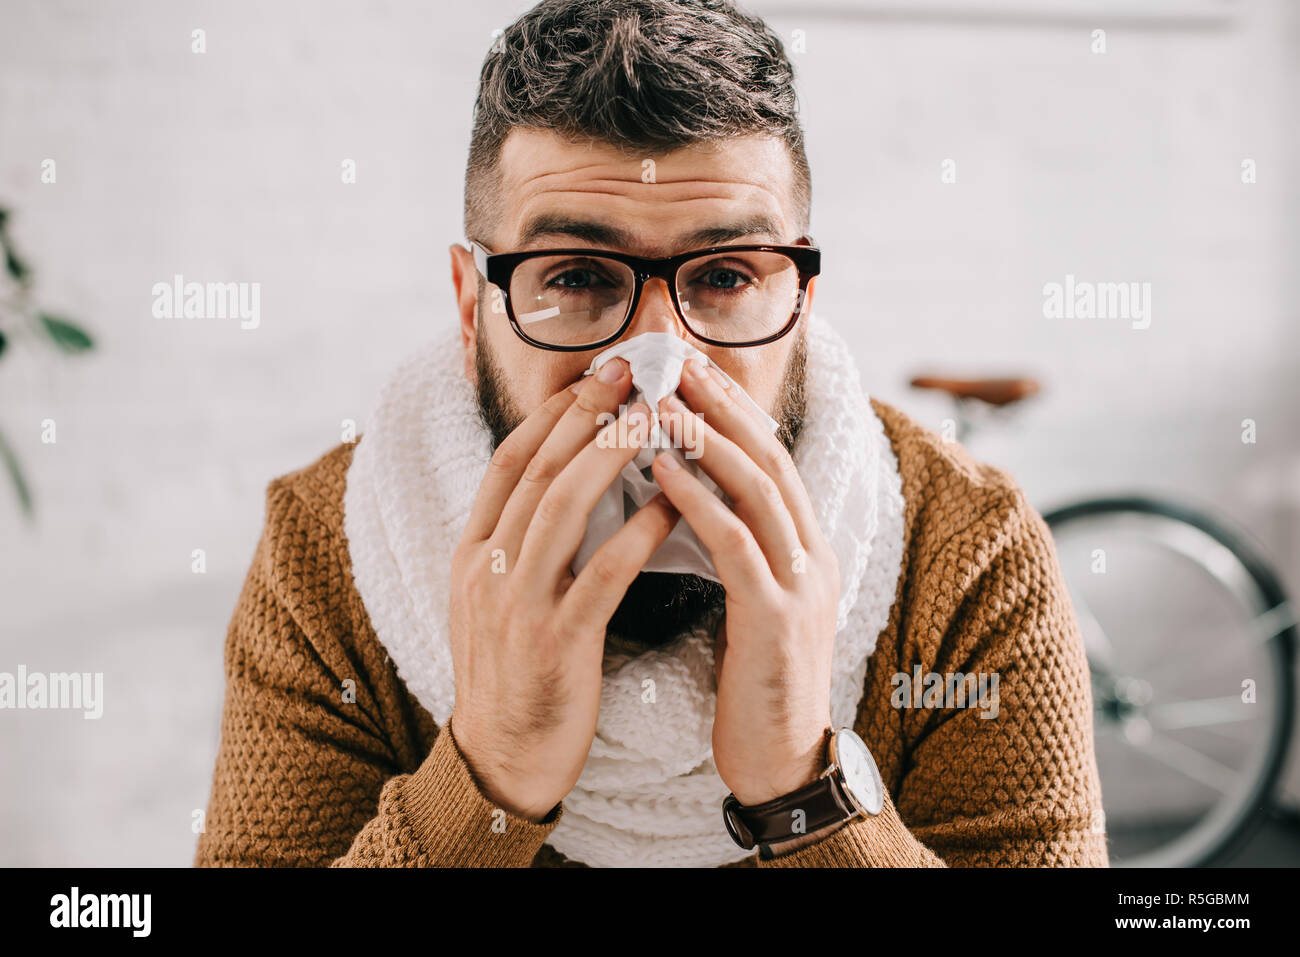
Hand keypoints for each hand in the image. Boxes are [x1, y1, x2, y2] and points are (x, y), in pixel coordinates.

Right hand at [449, 357, 680, 820]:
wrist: (499, 762)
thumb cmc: (513, 677)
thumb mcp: (495, 601)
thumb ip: (520, 544)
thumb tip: (563, 485)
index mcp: (472, 553)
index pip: (509, 463)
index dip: (551, 413)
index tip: (594, 376)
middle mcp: (486, 569)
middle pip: (536, 470)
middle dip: (584, 413)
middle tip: (629, 370)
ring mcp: (515, 605)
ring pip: (561, 508)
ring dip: (610, 455)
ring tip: (653, 416)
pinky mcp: (555, 642)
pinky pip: (601, 574)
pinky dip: (637, 532)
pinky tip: (671, 505)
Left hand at [652, 357, 838, 806]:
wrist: (782, 761)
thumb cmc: (754, 682)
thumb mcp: (752, 602)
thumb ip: (735, 547)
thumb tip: (685, 493)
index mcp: (807, 547)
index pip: (771, 457)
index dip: (733, 408)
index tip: (690, 368)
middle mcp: (814, 554)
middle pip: (769, 457)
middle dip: (721, 404)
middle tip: (675, 361)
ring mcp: (802, 584)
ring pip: (757, 489)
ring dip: (707, 439)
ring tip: (660, 402)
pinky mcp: (778, 619)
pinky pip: (736, 545)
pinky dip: (698, 502)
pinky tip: (660, 473)